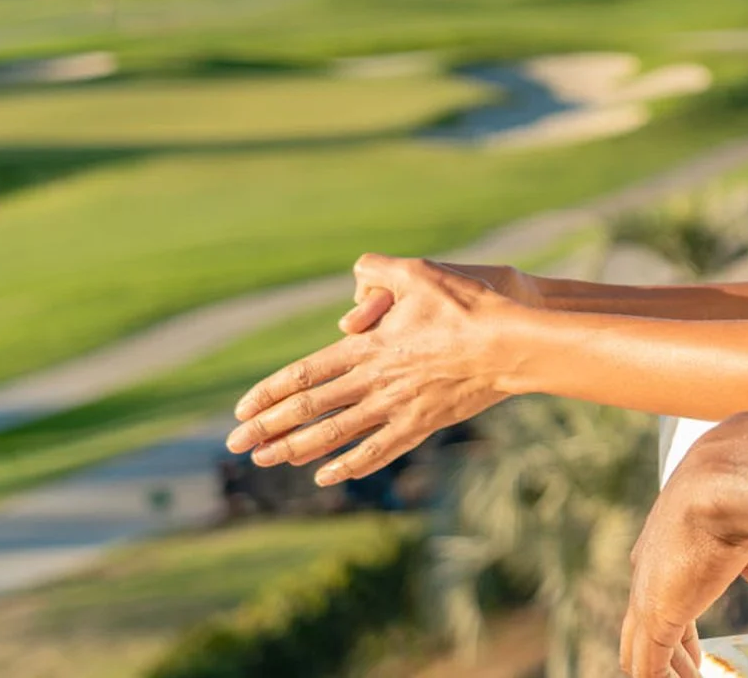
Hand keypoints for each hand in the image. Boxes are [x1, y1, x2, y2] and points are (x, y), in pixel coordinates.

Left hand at [224, 253, 522, 482]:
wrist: (510, 343)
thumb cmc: (469, 304)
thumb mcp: (421, 273)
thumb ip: (381, 271)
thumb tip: (356, 272)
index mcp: (369, 346)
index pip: (306, 373)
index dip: (270, 392)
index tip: (242, 411)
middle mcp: (375, 380)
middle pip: (311, 408)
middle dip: (269, 428)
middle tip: (237, 445)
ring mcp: (397, 407)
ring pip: (336, 435)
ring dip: (296, 449)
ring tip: (267, 461)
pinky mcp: (422, 424)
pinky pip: (377, 450)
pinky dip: (349, 465)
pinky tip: (327, 476)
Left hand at [622, 434, 747, 677]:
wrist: (727, 482)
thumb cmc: (744, 491)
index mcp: (667, 541)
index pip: (662, 590)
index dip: (680, 616)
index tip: (694, 641)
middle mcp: (647, 568)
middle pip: (641, 624)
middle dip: (669, 652)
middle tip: (688, 670)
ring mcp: (646, 593)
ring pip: (639, 649)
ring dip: (668, 671)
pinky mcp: (654, 617)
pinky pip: (648, 668)